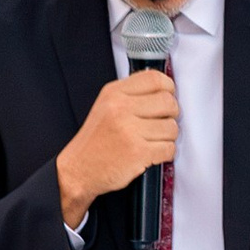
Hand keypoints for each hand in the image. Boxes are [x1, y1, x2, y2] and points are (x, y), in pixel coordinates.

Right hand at [57, 68, 180, 227]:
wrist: (77, 170)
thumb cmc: (95, 141)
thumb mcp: (106, 106)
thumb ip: (132, 95)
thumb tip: (165, 91)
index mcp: (114, 93)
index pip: (155, 78)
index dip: (168, 88)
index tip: (167, 97)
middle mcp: (121, 108)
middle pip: (168, 102)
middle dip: (171, 114)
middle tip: (162, 123)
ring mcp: (129, 130)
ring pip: (172, 127)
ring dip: (168, 137)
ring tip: (152, 141)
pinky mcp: (138, 152)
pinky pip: (169, 148)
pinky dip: (166, 153)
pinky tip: (152, 154)